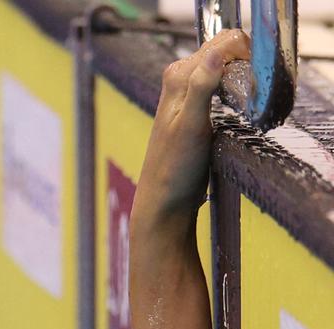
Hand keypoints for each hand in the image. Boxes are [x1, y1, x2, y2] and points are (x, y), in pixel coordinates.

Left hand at [134, 30, 249, 224]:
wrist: (165, 198)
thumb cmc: (174, 167)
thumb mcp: (191, 126)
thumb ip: (201, 88)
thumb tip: (216, 54)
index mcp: (178, 75)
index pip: (224, 41)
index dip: (247, 55)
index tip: (252, 83)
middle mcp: (181, 78)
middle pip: (228, 51)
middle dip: (247, 67)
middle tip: (248, 100)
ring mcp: (190, 93)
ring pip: (229, 68)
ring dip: (245, 81)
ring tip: (243, 109)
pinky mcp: (198, 108)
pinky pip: (226, 85)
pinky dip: (239, 92)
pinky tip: (239, 114)